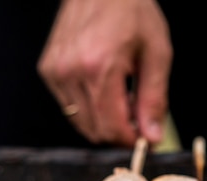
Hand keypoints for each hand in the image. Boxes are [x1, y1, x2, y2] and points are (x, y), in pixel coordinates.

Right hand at [38, 0, 172, 147]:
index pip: (113, 128)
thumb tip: (152, 137)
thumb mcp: (157, 54)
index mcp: (100, 67)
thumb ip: (154, 100)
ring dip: (105, 121)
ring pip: (82, 122)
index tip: (148, 139)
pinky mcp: (48, 70)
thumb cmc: (134, 12)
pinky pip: (70, 107)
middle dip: (121, 131)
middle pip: (96, 130)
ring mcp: (55, 71)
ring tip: (124, 97)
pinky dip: (90, 108)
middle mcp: (71, 72)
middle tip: (139, 115)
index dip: (132, 141)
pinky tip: (105, 88)